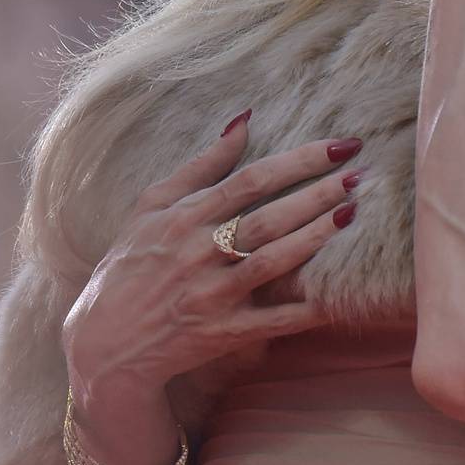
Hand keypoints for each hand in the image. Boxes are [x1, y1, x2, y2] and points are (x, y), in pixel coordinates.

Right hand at [60, 111, 363, 403]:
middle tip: (361, 174)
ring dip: (315, 238)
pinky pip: (271, 320)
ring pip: (272, 262)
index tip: (341, 144)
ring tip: (352, 214)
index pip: (250, 180)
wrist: (103, 343)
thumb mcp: (150, 207)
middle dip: (318, 194)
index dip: (299, 160)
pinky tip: (338, 293)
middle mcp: (198, 253)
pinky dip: (304, 310)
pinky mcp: (221, 334)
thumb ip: (200, 166)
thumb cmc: (130, 264)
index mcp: (183, 217)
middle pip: (268, 217)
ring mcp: (211, 295)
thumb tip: (244, 121)